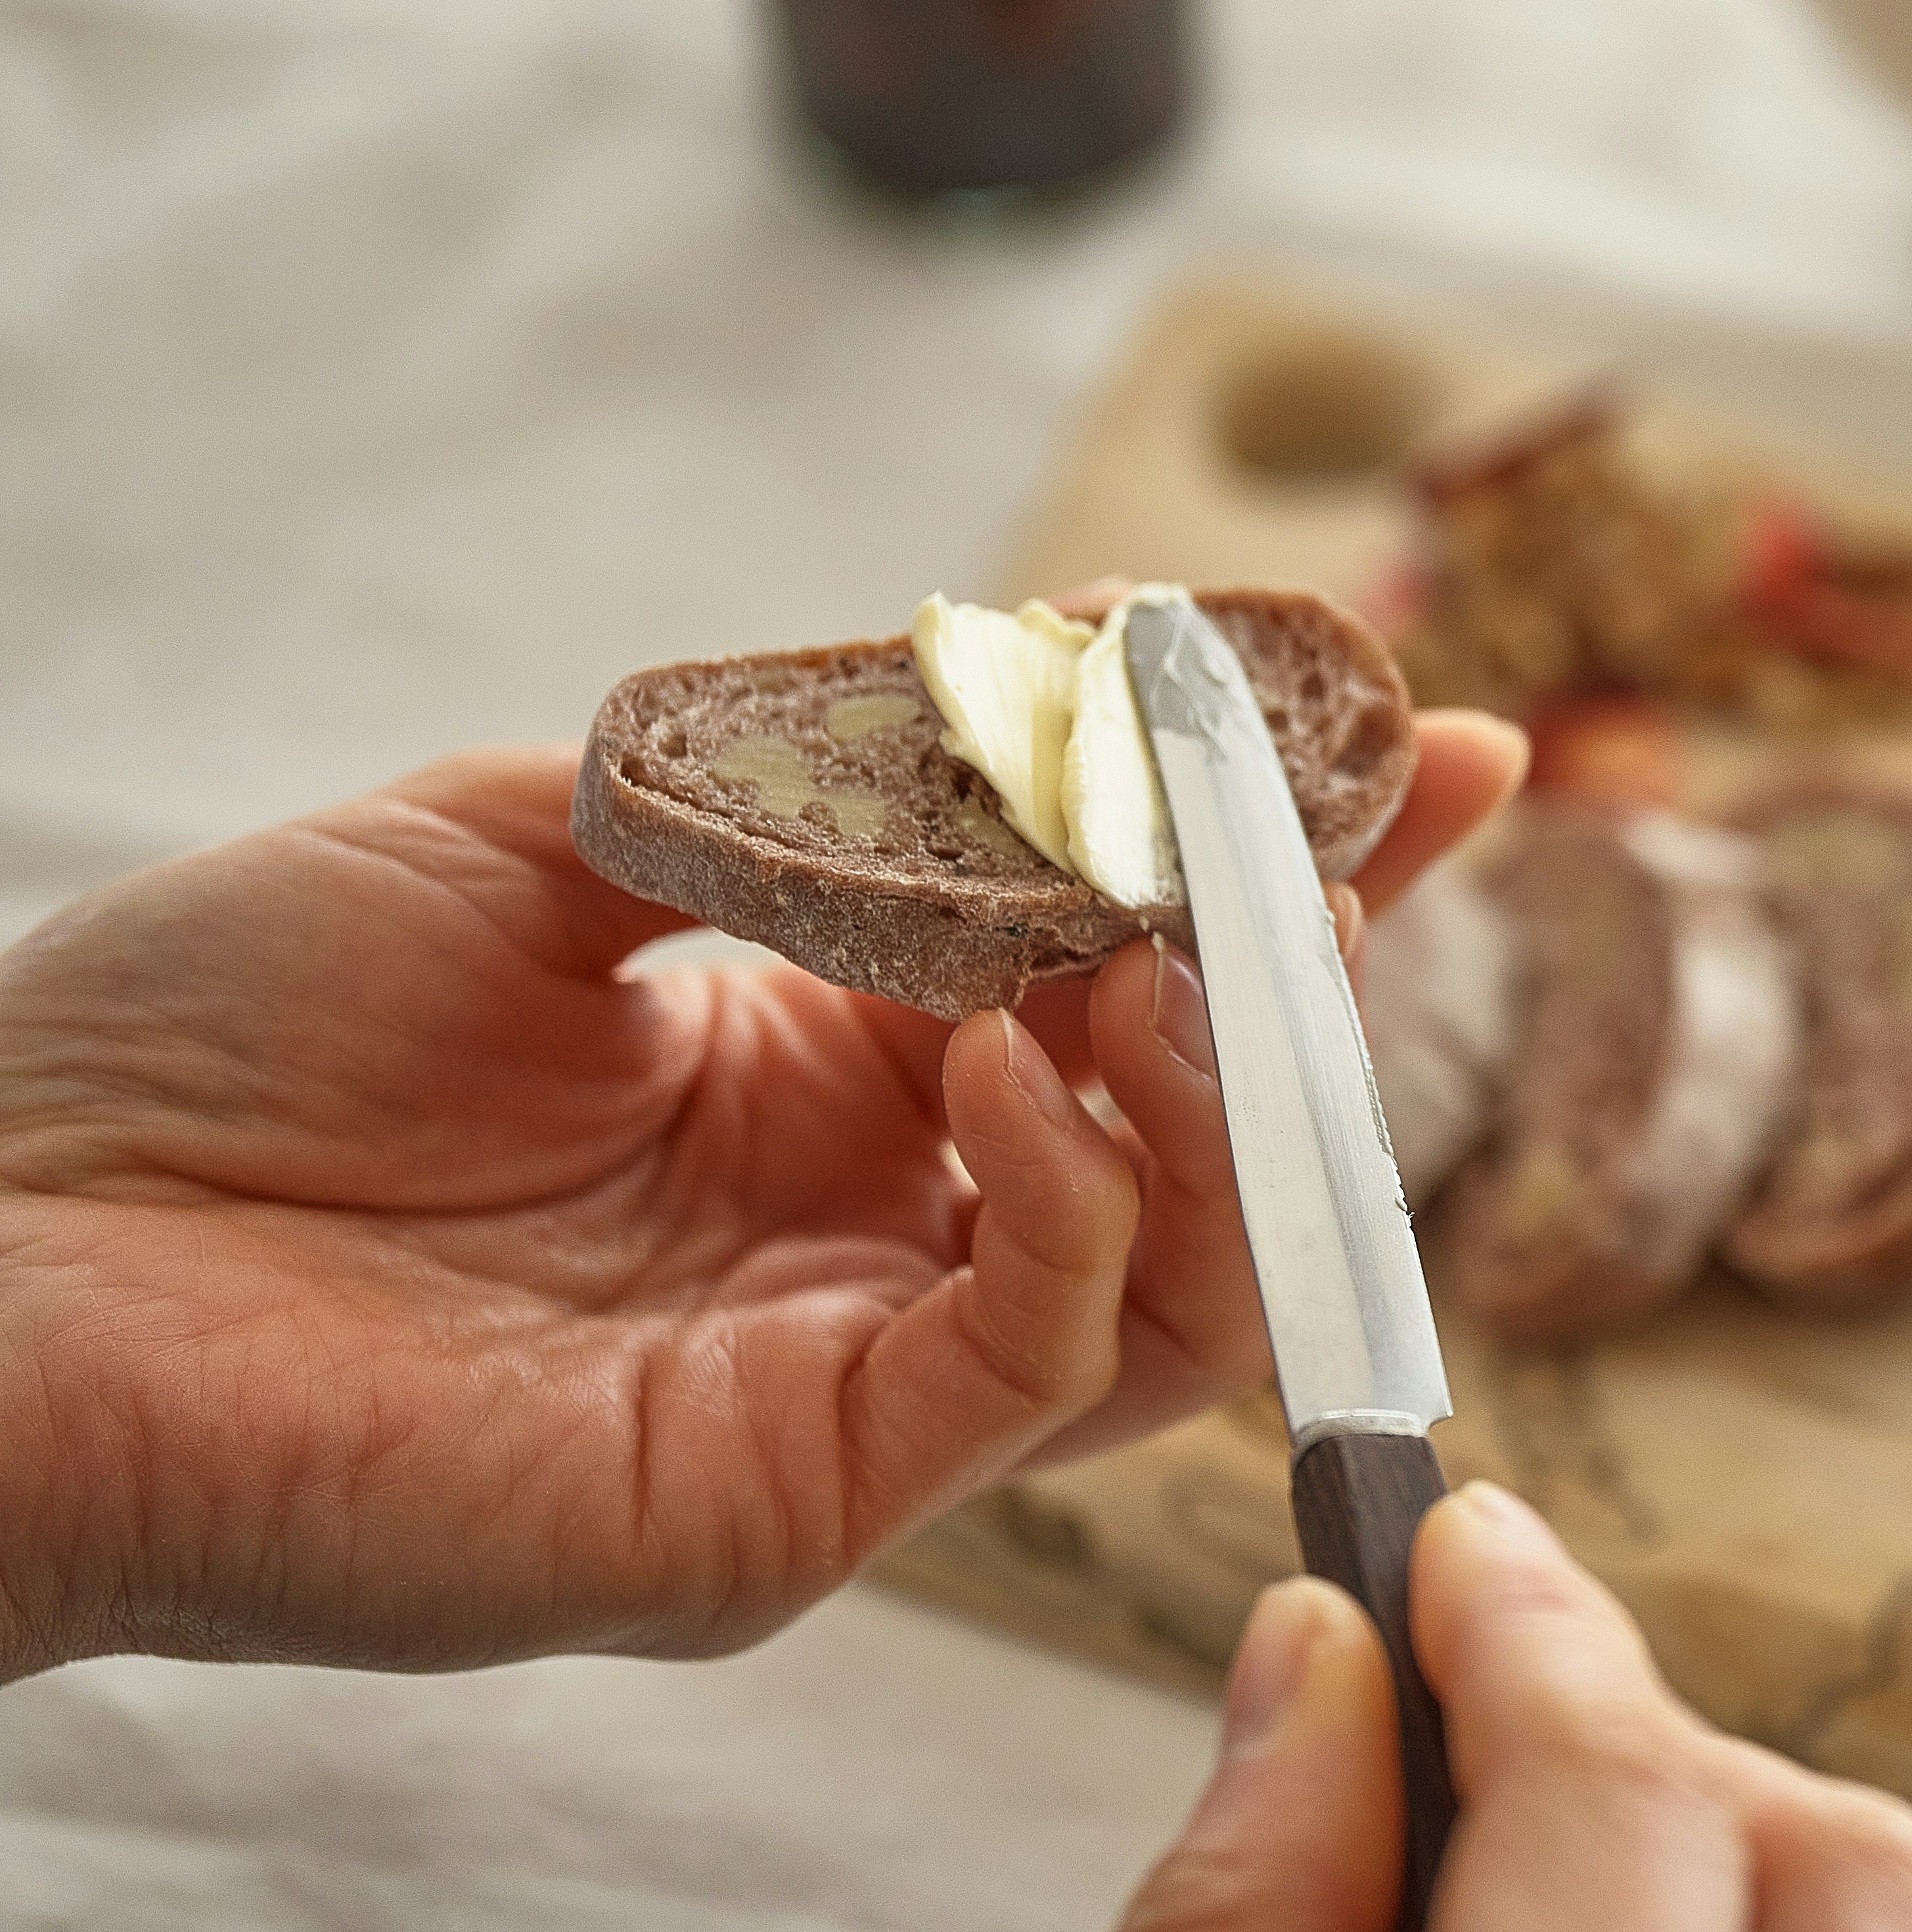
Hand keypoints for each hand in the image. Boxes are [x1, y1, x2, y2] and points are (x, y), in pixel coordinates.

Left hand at [0, 712, 1525, 1680]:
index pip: (1132, 972)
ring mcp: (849, 1385)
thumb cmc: (209, 1039)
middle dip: (1309, 958)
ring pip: (1187, 1271)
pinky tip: (1020, 1063)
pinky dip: (1079, 1199)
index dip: (1288, 856)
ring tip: (1178, 939)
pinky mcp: (798, 1501)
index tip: (1424, 728)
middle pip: (1209, 1131)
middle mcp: (873, 1236)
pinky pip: (1036, 1363)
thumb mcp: (553, 825)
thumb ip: (822, 788)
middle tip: (1328, 815)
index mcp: (828, 1075)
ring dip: (1228, 1085)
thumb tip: (1066, 688)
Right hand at [1123, 1484, 1911, 1931]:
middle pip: (1856, 1859)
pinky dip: (1751, 1929)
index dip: (1532, 1634)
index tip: (1452, 1543)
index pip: (1629, 1788)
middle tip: (1498, 1728)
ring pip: (1879, 1924)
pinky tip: (1613, 1930)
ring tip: (1534, 1872)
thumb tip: (1320, 1647)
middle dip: (1677, 1757)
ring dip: (1723, 1857)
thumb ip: (1250, 1894)